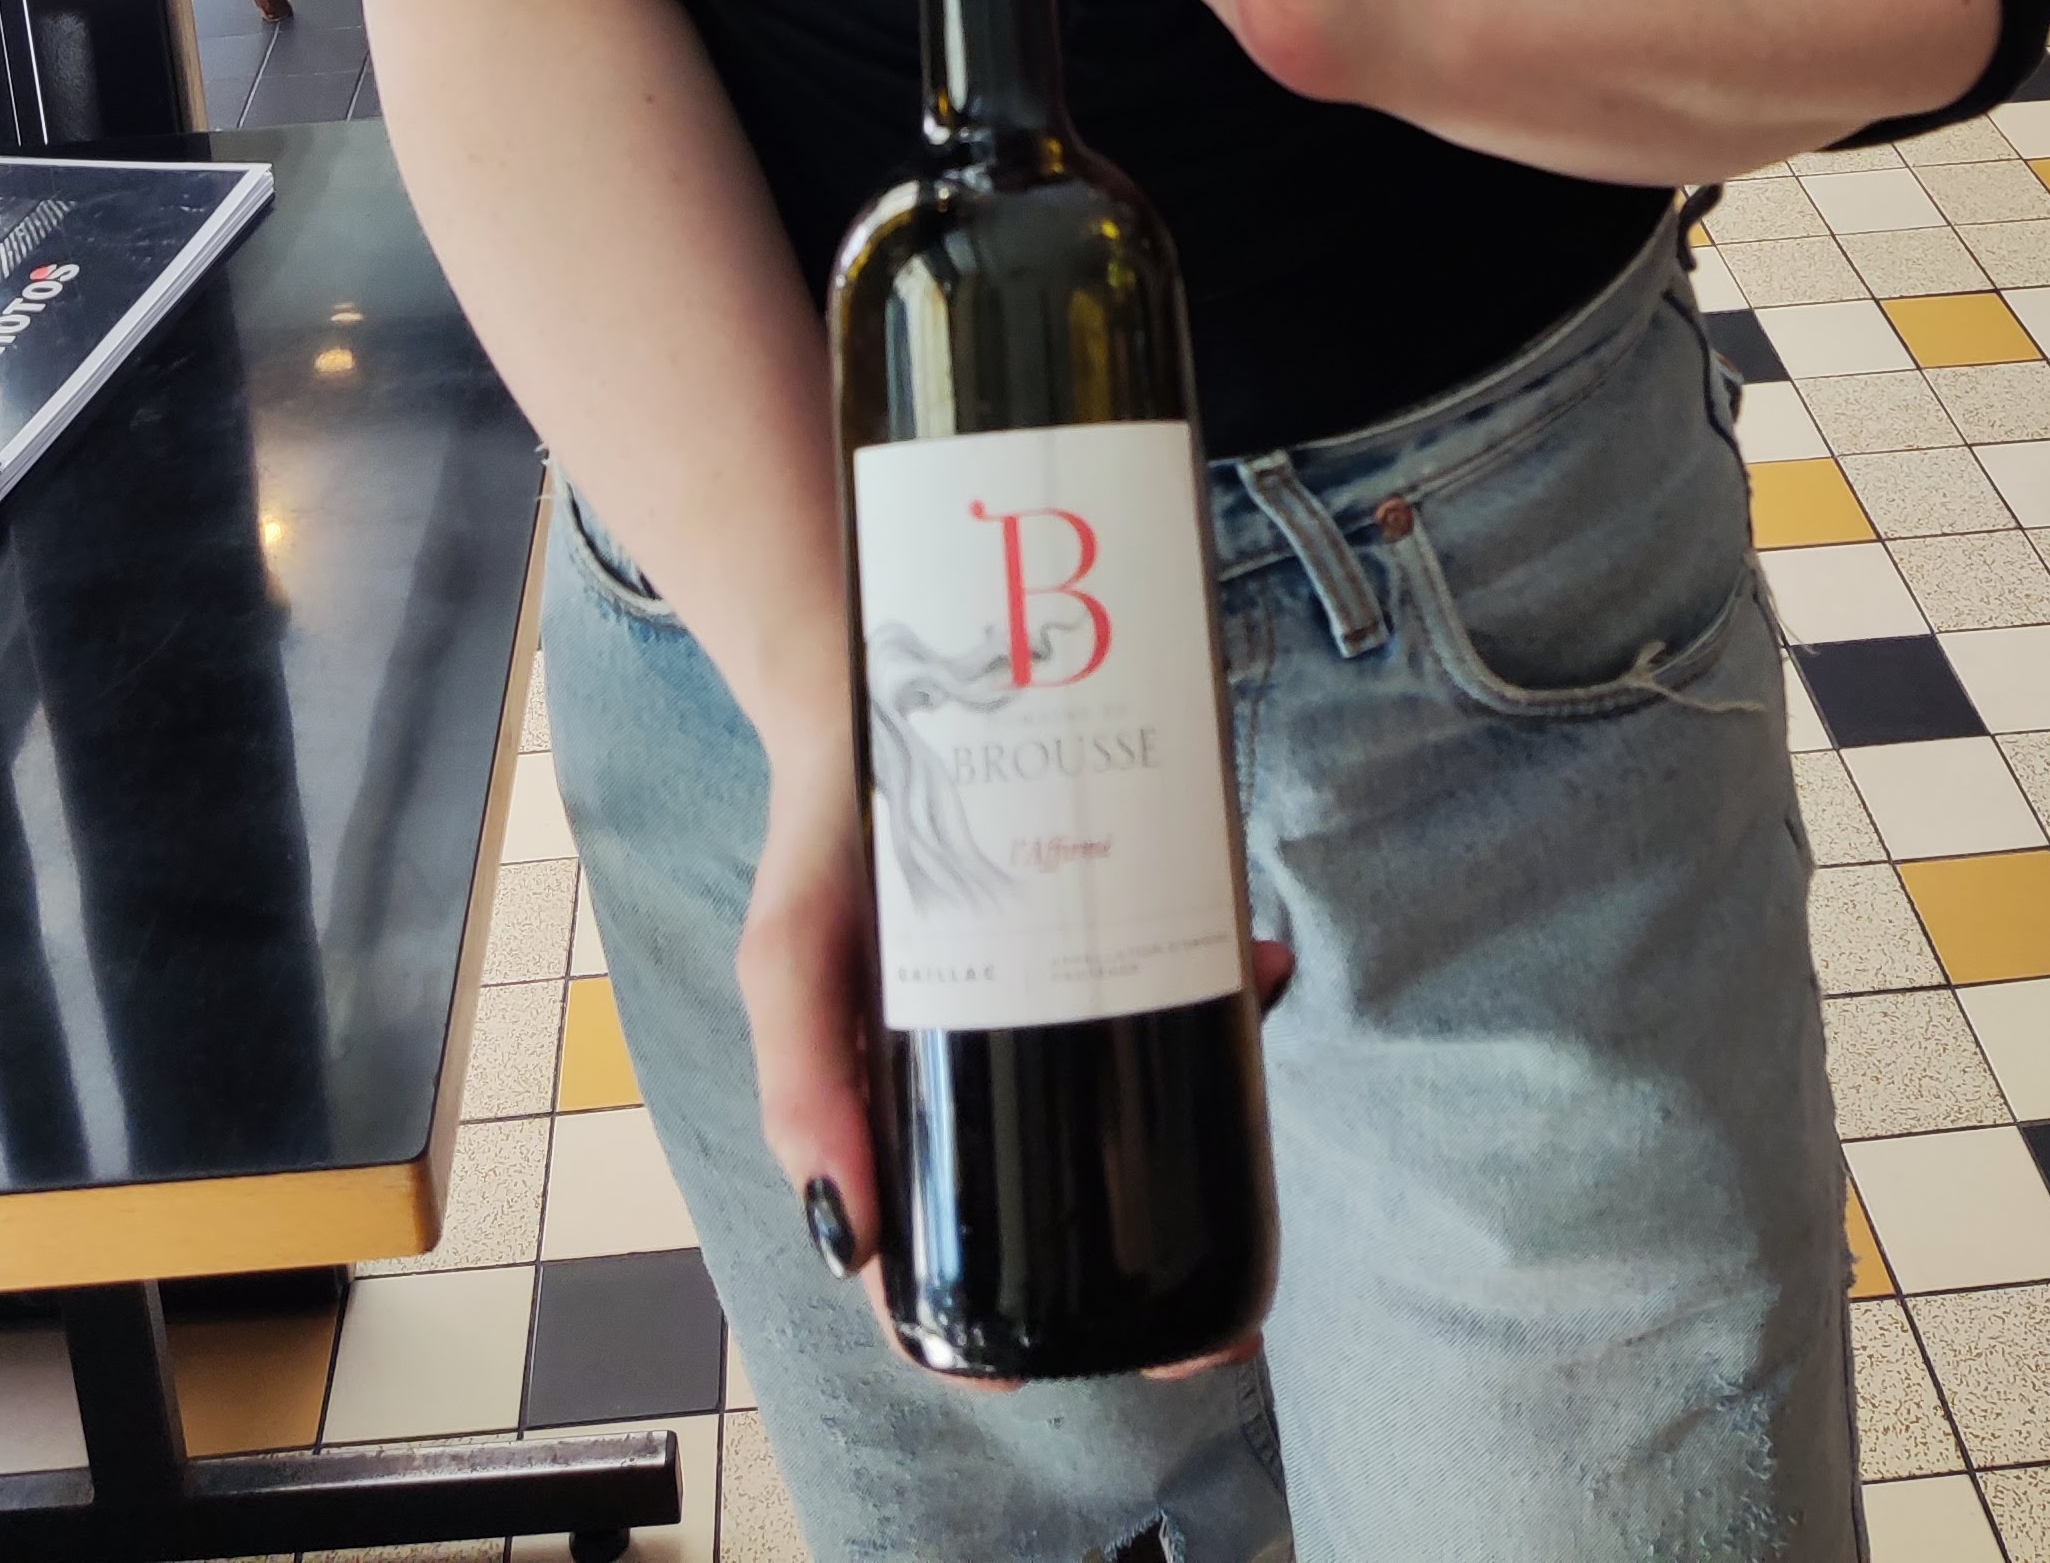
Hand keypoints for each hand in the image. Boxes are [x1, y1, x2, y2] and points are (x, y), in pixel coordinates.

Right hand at [736, 727, 1294, 1382]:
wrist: (882, 688)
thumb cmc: (826, 847)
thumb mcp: (791, 962)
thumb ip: (799, 1086)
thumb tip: (843, 1240)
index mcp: (903, 1119)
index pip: (955, 1270)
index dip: (1027, 1340)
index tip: (1121, 1362)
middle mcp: (989, 1072)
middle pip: (1070, 1203)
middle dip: (1152, 1262)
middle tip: (1220, 1308)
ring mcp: (1050, 1001)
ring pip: (1133, 1089)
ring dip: (1205, 1118)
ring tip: (1256, 1080)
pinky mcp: (1095, 927)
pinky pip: (1163, 977)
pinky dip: (1220, 985)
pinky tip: (1258, 964)